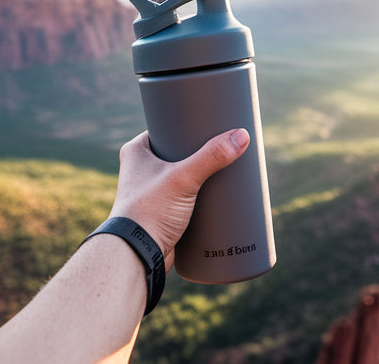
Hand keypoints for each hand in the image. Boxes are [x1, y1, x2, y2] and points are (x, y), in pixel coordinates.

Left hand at [108, 128, 249, 270]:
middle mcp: (140, 170)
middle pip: (178, 153)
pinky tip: (215, 193)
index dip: (187, 125)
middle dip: (200, 153)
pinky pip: (183, 198)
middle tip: (225, 147)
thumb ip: (212, 157)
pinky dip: (197, 196)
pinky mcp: (161, 213)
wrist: (136, 254)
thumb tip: (242, 136)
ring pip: (181, 177)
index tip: (211, 124)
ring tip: (226, 169)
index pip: (166, 128)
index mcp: (136, 152)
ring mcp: (150, 192)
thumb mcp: (183, 178)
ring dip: (200, 176)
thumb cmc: (149, 211)